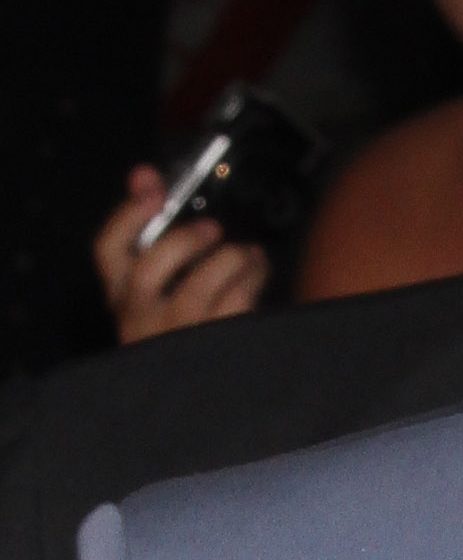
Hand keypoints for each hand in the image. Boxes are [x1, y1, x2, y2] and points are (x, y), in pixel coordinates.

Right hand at [93, 166, 269, 346]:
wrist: (205, 385)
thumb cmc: (187, 324)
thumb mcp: (165, 281)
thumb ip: (155, 231)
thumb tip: (144, 173)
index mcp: (122, 298)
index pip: (107, 252)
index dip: (127, 216)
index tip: (152, 187)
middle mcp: (140, 321)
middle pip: (146, 273)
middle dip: (182, 242)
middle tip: (213, 229)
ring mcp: (176, 340)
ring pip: (197, 290)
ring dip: (230, 259)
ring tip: (248, 253)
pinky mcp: (215, 349)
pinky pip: (235, 304)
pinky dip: (253, 277)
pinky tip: (258, 269)